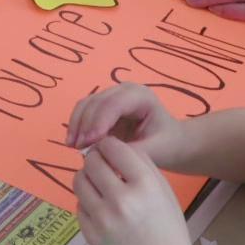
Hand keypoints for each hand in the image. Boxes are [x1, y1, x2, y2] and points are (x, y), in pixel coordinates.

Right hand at [66, 84, 191, 168]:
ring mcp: (112, 96)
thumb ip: (130, 151)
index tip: (88, 143)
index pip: (113, 104)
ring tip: (72, 146)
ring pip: (86, 104)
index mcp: (140, 96)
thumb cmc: (167, 144)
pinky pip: (85, 112)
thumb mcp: (155, 150)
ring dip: (76, 124)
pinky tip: (73, 142)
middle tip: (77, 148)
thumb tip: (102, 154)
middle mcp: (124, 91)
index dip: (98, 122)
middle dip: (84, 124)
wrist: (172, 142)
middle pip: (96, 102)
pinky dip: (77, 126)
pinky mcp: (104, 107)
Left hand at [75, 137, 197, 244]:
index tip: (110, 151)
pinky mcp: (91, 235)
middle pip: (91, 162)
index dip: (108, 145)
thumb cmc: (167, 225)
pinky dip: (87, 202)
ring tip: (99, 185)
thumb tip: (109, 145)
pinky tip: (101, 208)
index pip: (112, 147)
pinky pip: (78, 205)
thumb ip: (139, 164)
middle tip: (102, 166)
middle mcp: (122, 200)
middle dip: (95, 160)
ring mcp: (103, 219)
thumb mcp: (162, 188)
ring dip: (87, 178)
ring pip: (79, 181)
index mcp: (145, 185)